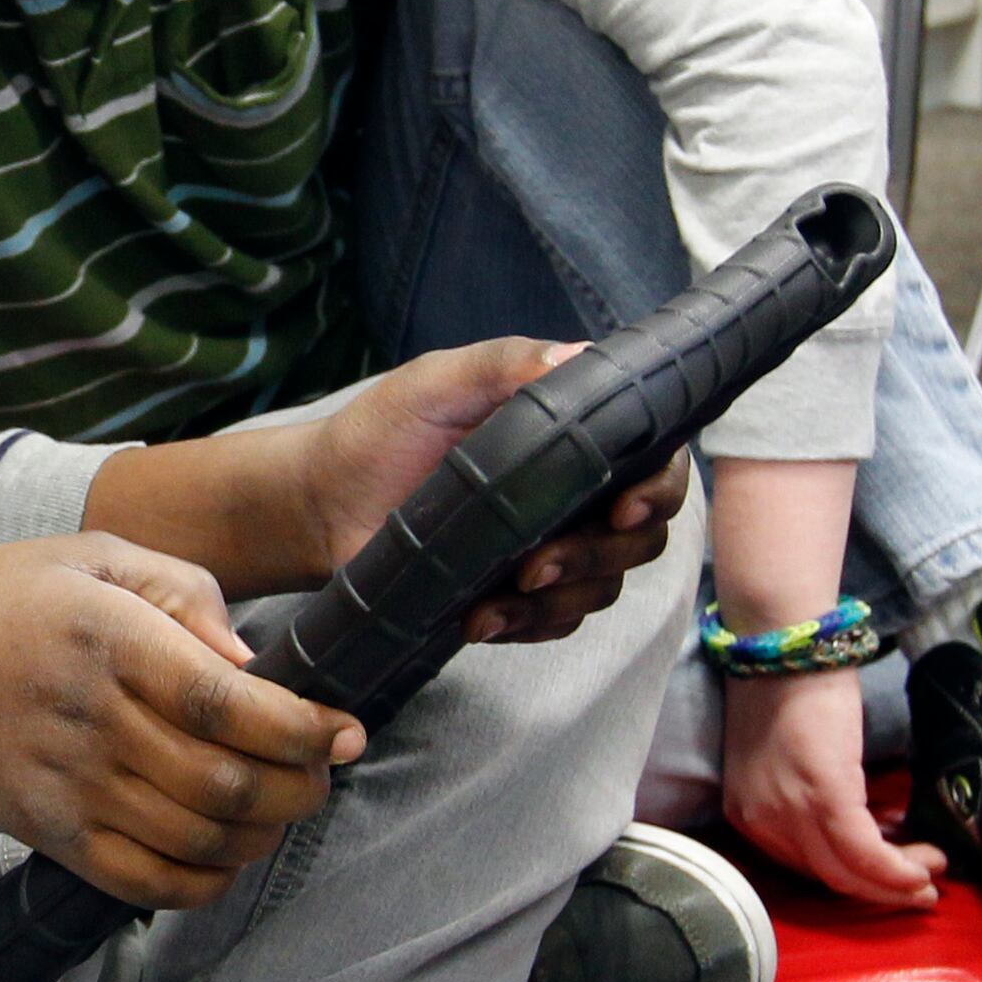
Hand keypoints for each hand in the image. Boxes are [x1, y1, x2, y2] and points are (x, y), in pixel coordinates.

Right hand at [0, 534, 363, 911]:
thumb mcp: (87, 557)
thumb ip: (183, 589)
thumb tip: (254, 665)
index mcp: (107, 639)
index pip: (229, 704)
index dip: (304, 729)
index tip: (345, 730)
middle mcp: (93, 720)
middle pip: (229, 783)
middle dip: (302, 786)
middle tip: (323, 768)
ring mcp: (71, 788)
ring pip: (202, 840)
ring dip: (266, 834)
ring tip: (283, 805)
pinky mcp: (54, 836)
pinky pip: (152, 884)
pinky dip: (209, 882)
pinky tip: (227, 852)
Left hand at [300, 340, 687, 643]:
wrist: (321, 502)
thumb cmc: (379, 433)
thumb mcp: (434, 383)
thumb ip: (502, 365)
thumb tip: (577, 356)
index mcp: (572, 435)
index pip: (655, 462)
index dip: (660, 489)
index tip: (626, 508)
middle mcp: (574, 492)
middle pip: (641, 535)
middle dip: (600, 554)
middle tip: (537, 563)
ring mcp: (549, 546)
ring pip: (604, 584)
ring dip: (563, 596)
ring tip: (505, 594)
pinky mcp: (517, 594)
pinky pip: (556, 623)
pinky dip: (528, 625)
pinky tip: (483, 619)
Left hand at [720, 669, 945, 906]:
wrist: (784, 646)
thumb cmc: (790, 691)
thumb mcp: (791, 760)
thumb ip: (814, 799)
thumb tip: (868, 824)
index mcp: (748, 813)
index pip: (804, 869)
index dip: (854, 879)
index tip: (891, 876)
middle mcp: (760, 820)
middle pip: (827, 880)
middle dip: (881, 892)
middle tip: (922, 889)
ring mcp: (788, 810)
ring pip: (847, 875)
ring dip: (898, 882)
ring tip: (933, 871)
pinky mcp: (823, 795)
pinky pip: (864, 853)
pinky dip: (897, 868)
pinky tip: (926, 862)